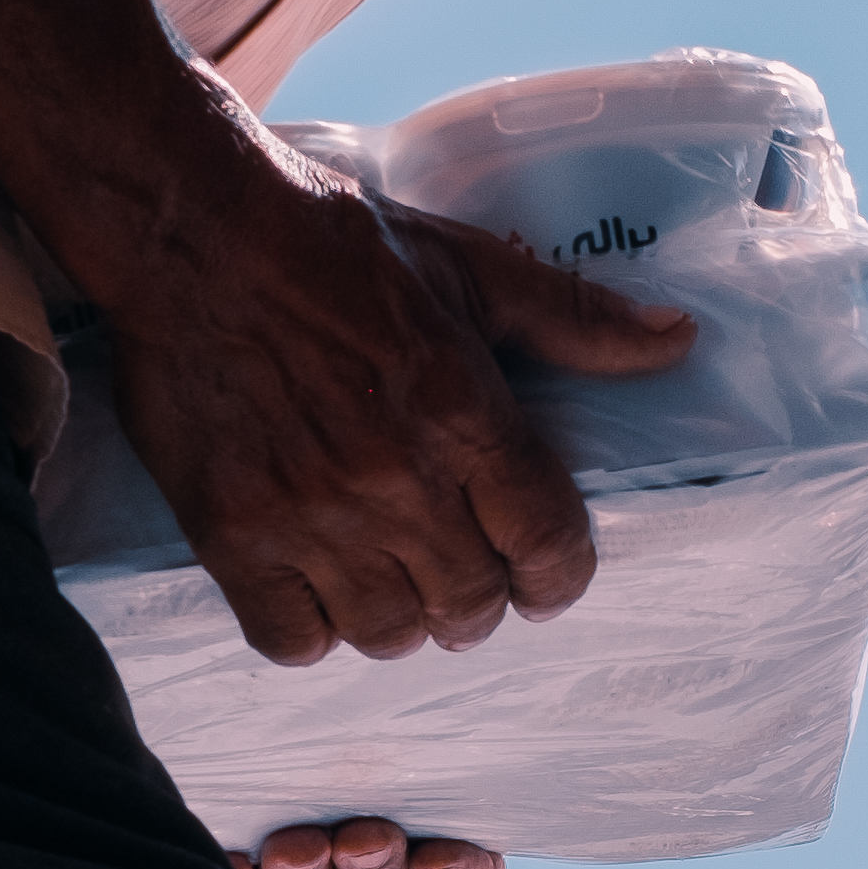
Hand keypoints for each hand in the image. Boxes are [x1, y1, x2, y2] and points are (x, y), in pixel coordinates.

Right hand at [110, 159, 692, 664]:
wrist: (189, 228)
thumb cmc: (332, 242)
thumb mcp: (468, 266)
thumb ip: (574, 318)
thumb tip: (678, 339)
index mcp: (462, 411)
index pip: (547, 543)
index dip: (559, 576)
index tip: (548, 577)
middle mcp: (394, 477)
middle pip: (471, 604)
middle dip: (481, 600)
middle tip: (464, 575)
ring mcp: (308, 514)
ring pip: (388, 632)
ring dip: (401, 617)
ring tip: (391, 581)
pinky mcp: (230, 535)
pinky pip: (293, 640)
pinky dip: (313, 630)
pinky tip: (316, 591)